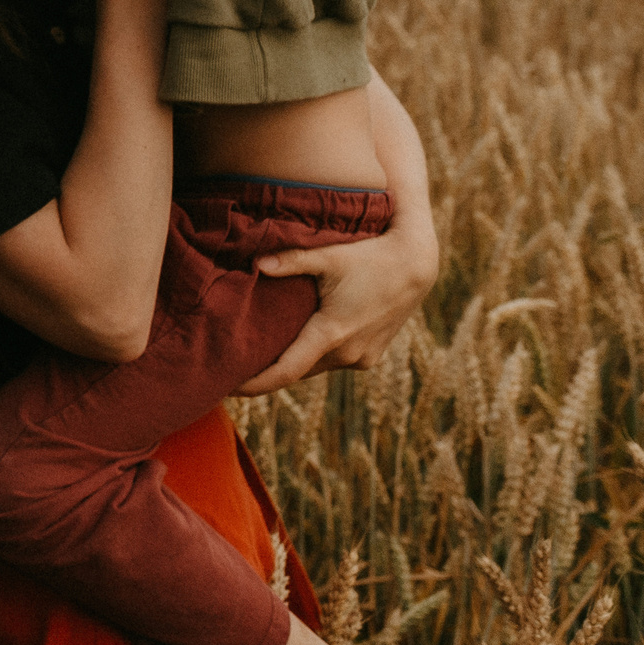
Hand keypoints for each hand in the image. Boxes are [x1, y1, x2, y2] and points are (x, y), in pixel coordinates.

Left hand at [236, 214, 437, 392]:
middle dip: (267, 372)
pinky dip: (313, 357)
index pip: (286, 371)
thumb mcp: (329, 256)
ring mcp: (362, 357)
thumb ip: (291, 260)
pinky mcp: (371, 355)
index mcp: (332, 333)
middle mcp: (348, 353)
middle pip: (297, 371)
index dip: (256, 383)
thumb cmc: (369, 257)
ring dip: (292, 364)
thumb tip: (256, 263)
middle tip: (232, 368)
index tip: (228, 388)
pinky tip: (294, 346)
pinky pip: (333, 362)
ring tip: (256, 359)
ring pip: (316, 367)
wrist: (415, 266)